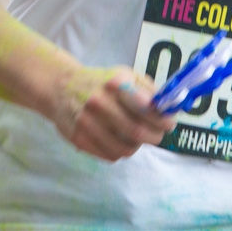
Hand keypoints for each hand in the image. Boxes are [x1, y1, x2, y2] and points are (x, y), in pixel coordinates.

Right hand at [51, 65, 176, 161]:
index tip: (169, 124)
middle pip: (137, 132)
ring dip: (137, 146)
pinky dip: (120, 151)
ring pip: (124, 149)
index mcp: (116, 84)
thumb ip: (148, 90)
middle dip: (155, 137)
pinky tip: (119, 141)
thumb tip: (170, 107)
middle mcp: (100, 102)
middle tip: (158, 135)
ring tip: (137, 138)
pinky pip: (110, 155)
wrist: (61, 87)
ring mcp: (88, 122)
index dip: (163, 120)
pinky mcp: (79, 138)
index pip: (147, 108)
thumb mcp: (125, 75)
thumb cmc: (101, 82)